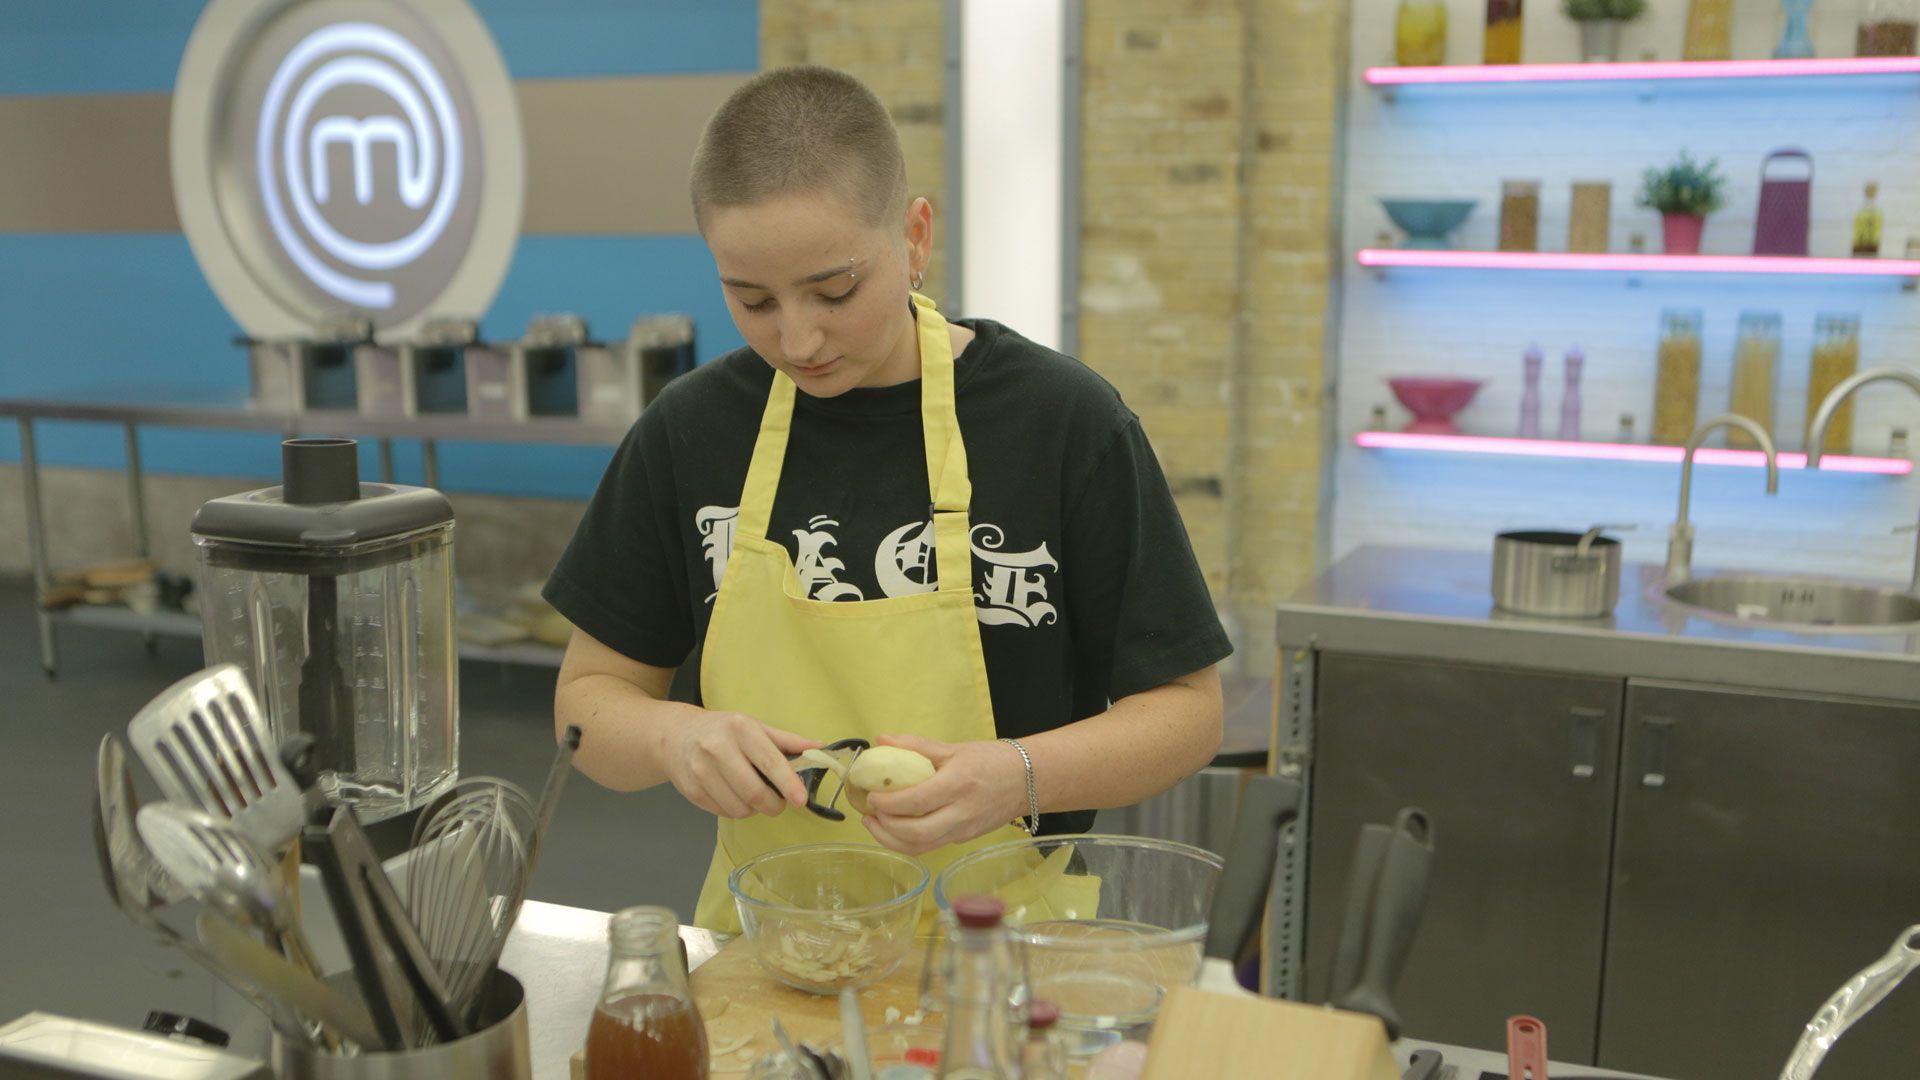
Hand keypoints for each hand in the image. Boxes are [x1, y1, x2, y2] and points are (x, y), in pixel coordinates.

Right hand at [664, 711, 819, 818]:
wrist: (676, 736)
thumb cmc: (722, 730)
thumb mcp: (754, 726)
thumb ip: (787, 741)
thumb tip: (820, 748)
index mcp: (740, 729)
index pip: (769, 761)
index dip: (788, 784)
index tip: (801, 800)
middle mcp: (717, 748)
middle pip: (754, 793)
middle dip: (774, 805)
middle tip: (779, 802)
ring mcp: (701, 771)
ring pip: (740, 808)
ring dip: (754, 809)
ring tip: (753, 794)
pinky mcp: (691, 790)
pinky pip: (724, 813)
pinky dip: (736, 810)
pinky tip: (734, 795)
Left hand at [861, 734, 1026, 855]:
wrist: (1028, 780)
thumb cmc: (991, 760)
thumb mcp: (955, 748)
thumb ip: (917, 746)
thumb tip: (881, 740)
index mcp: (958, 784)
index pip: (916, 802)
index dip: (888, 803)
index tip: (871, 795)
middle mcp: (961, 813)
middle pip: (916, 833)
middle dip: (885, 828)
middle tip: (869, 813)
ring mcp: (964, 830)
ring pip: (921, 847)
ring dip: (892, 840)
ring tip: (875, 824)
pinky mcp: (965, 840)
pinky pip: (931, 846)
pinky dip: (908, 842)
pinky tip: (896, 829)